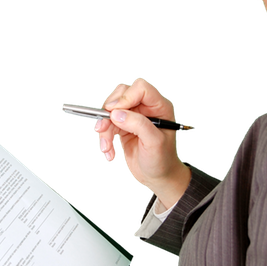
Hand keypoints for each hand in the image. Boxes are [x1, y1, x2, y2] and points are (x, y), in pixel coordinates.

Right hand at [94, 76, 190, 208]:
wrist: (157, 177)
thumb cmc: (162, 160)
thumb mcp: (154, 143)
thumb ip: (138, 125)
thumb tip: (116, 113)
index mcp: (159, 107)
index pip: (141, 88)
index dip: (125, 97)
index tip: (114, 112)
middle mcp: (145, 108)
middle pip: (121, 95)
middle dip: (109, 112)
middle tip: (104, 128)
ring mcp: (133, 117)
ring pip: (110, 112)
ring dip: (104, 130)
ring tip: (107, 147)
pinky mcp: (123, 128)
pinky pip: (107, 125)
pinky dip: (104, 138)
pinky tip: (109, 152)